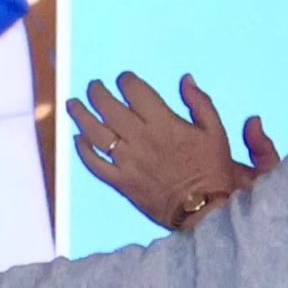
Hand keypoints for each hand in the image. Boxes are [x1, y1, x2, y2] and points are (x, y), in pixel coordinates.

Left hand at [72, 73, 274, 229]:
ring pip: (95, 133)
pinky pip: (94, 164)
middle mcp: (140, 139)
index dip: (125, 81)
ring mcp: (127, 161)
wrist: (204, 208)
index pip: (135, 92)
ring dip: (80, 116)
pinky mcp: (120, 181)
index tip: (123, 79)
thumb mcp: (215, 130)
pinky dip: (83, 150)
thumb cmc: (212, 168)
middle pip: (109, 108)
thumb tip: (185, 79)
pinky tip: (78, 139)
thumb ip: (199, 102)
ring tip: (72, 104)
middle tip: (93, 86)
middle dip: (97, 92)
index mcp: (163, 123)